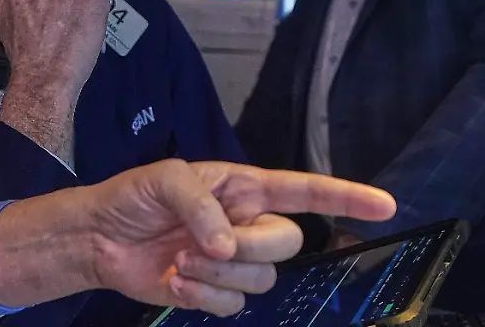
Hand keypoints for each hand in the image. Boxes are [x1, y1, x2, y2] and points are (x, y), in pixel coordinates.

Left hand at [85, 160, 395, 316]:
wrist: (99, 237)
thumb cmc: (132, 196)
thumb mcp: (163, 179)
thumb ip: (200, 204)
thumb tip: (228, 244)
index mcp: (244, 188)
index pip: (305, 192)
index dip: (346, 197)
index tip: (385, 204)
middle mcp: (247, 224)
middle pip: (286, 243)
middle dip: (249, 248)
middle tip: (205, 244)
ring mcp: (233, 261)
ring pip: (261, 279)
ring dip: (218, 274)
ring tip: (178, 259)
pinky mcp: (215, 292)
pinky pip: (233, 304)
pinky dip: (202, 295)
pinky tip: (173, 279)